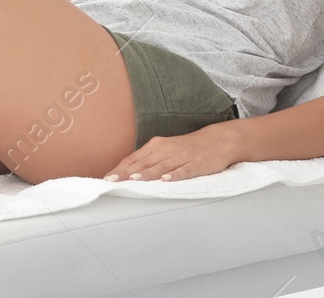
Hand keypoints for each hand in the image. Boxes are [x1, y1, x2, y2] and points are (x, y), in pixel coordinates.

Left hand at [102, 122, 240, 182]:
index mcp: (156, 146)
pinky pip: (184, 170)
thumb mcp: (165, 151)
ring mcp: (181, 157)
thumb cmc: (186, 148)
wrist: (217, 141)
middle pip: (144, 163)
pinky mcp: (196, 164)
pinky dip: (174, 175)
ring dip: (147, 174)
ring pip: (161, 166)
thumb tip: (126, 173)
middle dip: (127, 173)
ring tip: (134, 180)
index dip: (120, 168)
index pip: (134, 158)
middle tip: (112, 182)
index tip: (106, 179)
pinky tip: (166, 180)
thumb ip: (147, 161)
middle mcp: (166, 150)